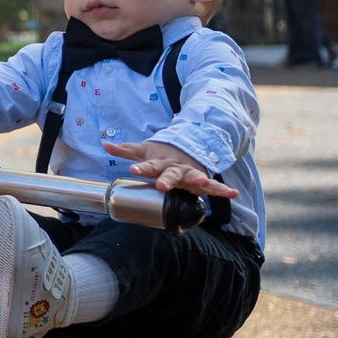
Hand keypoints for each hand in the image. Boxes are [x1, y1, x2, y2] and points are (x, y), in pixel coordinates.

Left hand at [100, 138, 239, 197]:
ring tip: (205, 183)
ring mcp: (191, 174)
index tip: (133, 170)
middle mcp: (176, 168)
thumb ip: (126, 150)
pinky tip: (233, 193)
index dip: (141, 168)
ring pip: (195, 178)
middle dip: (167, 179)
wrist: (187, 147)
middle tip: (162, 184)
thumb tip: (104, 144)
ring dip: (200, 181)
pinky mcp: (202, 180)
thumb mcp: (144, 150)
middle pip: (171, 174)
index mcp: (160, 162)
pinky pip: (214, 186)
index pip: (148, 166)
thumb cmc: (161, 154)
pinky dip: (223, 190)